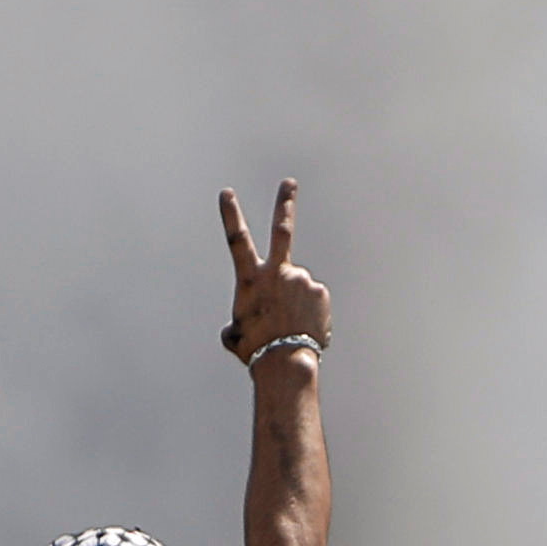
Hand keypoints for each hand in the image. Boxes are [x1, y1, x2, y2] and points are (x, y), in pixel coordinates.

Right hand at [216, 182, 328, 366]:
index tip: (227, 192)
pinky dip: (309, 311)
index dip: (231, 215)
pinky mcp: (319, 291)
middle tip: (290, 183)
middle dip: (284, 203)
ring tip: (290, 325)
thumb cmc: (255, 351)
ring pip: (297, 286)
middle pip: (282, 229)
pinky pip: (313, 299)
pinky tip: (303, 327)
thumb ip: (236, 324)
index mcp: (250, 280)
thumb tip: (238, 328)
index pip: (237, 241)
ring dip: (294, 302)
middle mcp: (277, 272)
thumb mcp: (235, 335)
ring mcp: (301, 279)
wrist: (285, 362)